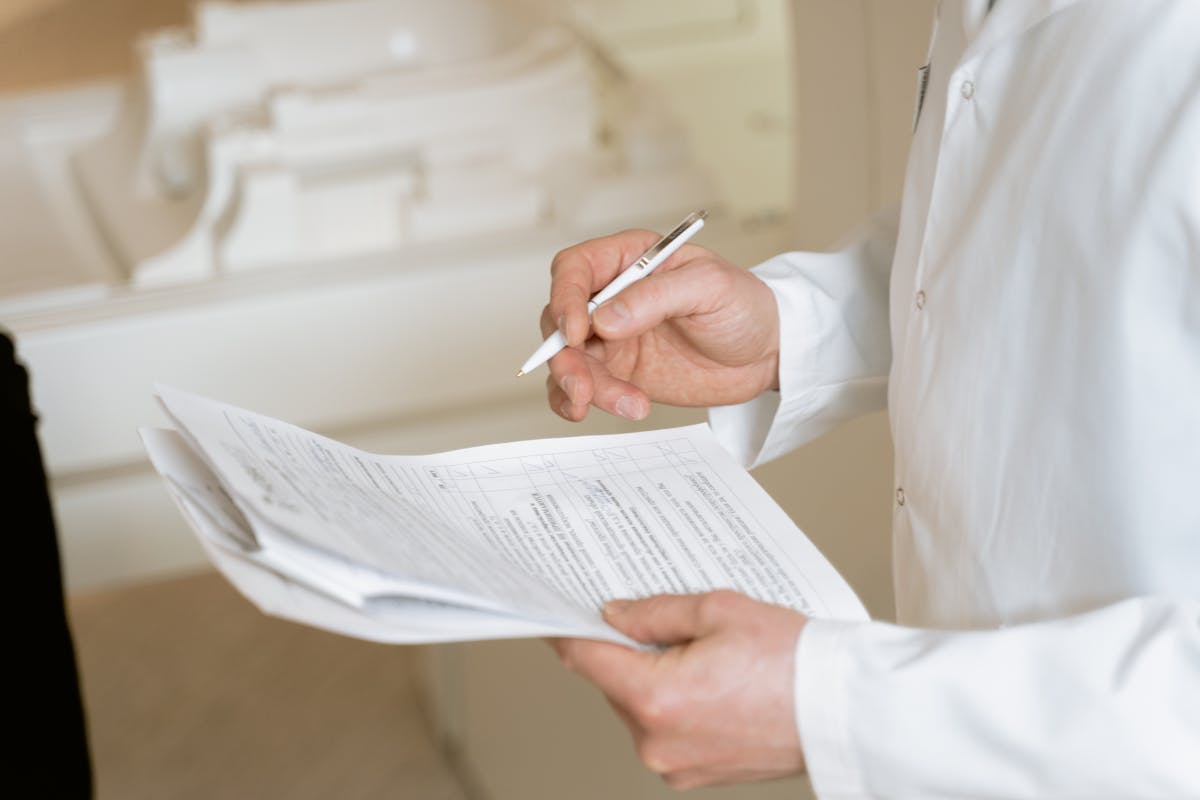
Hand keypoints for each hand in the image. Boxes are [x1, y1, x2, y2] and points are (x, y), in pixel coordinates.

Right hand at [541, 230, 779, 421]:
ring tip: (623, 404)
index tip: (577, 332)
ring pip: (568, 360)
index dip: (565, 298)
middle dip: (564, 356)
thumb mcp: (710, 287)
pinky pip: (582, 387)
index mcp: (629, 260)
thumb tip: (606, 318)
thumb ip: (656, 297)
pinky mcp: (618, 373)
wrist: (767, 353)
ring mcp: (611, 338)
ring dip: (579, 386)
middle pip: (559, 319)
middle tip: (584, 385)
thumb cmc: (744, 305)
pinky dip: (578, 402)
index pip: (574, 269)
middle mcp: (611, 297)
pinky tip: (602, 411)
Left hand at [550, 591, 807, 788]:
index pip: (585, 658)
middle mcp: (657, 741)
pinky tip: (715, 681)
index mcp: (656, 698)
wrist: (843, 709)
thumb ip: (653, 612)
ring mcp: (675, 764)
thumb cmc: (795, 660)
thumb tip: (615, 616)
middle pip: (613, 682)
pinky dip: (676, 703)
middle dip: (629, 649)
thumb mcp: (718, 610)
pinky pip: (666, 730)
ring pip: (639, 707)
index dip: (566, 629)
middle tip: (666, 620)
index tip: (552, 613)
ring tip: (708, 654)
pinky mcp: (695, 775)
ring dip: (655, 677)